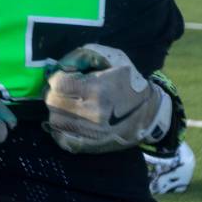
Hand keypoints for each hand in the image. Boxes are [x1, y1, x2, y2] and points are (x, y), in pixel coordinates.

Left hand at [44, 44, 170, 153]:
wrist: (149, 113)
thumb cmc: (127, 80)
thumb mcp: (110, 57)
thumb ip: (82, 55)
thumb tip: (60, 65)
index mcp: (98, 89)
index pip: (58, 83)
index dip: (57, 77)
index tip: (64, 76)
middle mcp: (93, 113)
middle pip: (52, 102)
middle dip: (53, 92)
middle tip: (62, 90)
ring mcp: (92, 133)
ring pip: (54, 120)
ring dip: (55, 110)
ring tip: (66, 104)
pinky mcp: (91, 146)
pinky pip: (62, 139)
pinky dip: (59, 129)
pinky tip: (67, 120)